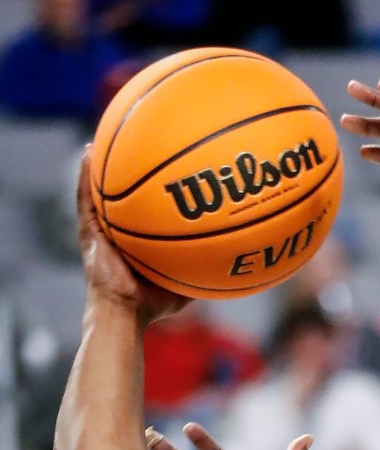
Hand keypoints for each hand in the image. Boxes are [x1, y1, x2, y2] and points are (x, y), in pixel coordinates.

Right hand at [76, 152, 189, 323]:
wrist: (124, 312)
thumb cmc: (150, 306)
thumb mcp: (181, 288)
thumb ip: (198, 274)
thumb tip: (224, 268)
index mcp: (135, 243)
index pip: (141, 211)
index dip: (148, 192)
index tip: (160, 170)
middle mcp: (116, 233)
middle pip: (121, 197)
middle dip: (125, 171)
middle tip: (134, 145)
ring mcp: (100, 231)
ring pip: (100, 192)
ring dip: (102, 165)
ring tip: (106, 137)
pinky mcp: (88, 232)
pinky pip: (85, 199)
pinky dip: (85, 176)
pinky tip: (89, 153)